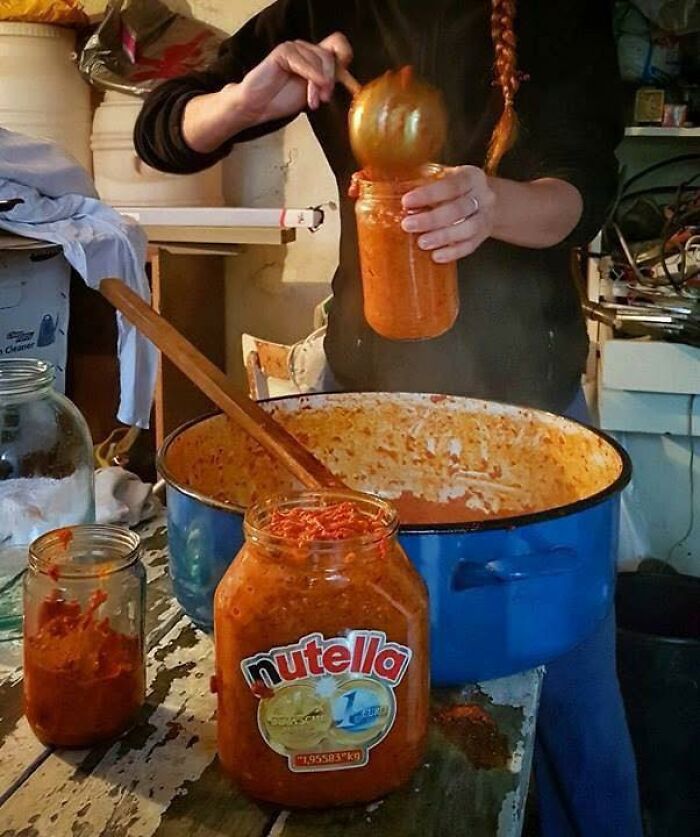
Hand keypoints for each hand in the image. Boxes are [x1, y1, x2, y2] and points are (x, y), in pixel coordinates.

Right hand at [232, 32, 352, 125]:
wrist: (257, 106)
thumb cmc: (280, 99)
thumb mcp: (312, 92)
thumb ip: (326, 81)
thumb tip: (347, 77)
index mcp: (314, 57)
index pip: (338, 44)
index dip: (344, 58)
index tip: (346, 81)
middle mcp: (305, 49)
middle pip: (330, 56)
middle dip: (331, 80)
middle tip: (324, 98)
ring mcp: (294, 48)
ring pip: (320, 59)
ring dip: (320, 83)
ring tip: (313, 101)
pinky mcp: (283, 51)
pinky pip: (303, 61)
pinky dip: (311, 77)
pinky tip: (310, 94)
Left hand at [401, 166, 496, 262]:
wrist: (485, 201)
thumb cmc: (455, 188)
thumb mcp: (444, 176)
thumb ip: (424, 180)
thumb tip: (390, 187)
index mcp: (470, 176)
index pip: (451, 185)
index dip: (428, 194)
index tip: (406, 202)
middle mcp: (482, 196)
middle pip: (458, 209)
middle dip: (431, 219)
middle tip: (408, 226)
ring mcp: (485, 217)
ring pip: (467, 229)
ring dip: (442, 237)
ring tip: (422, 243)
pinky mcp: (482, 236)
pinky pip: (470, 246)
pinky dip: (453, 253)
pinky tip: (436, 256)